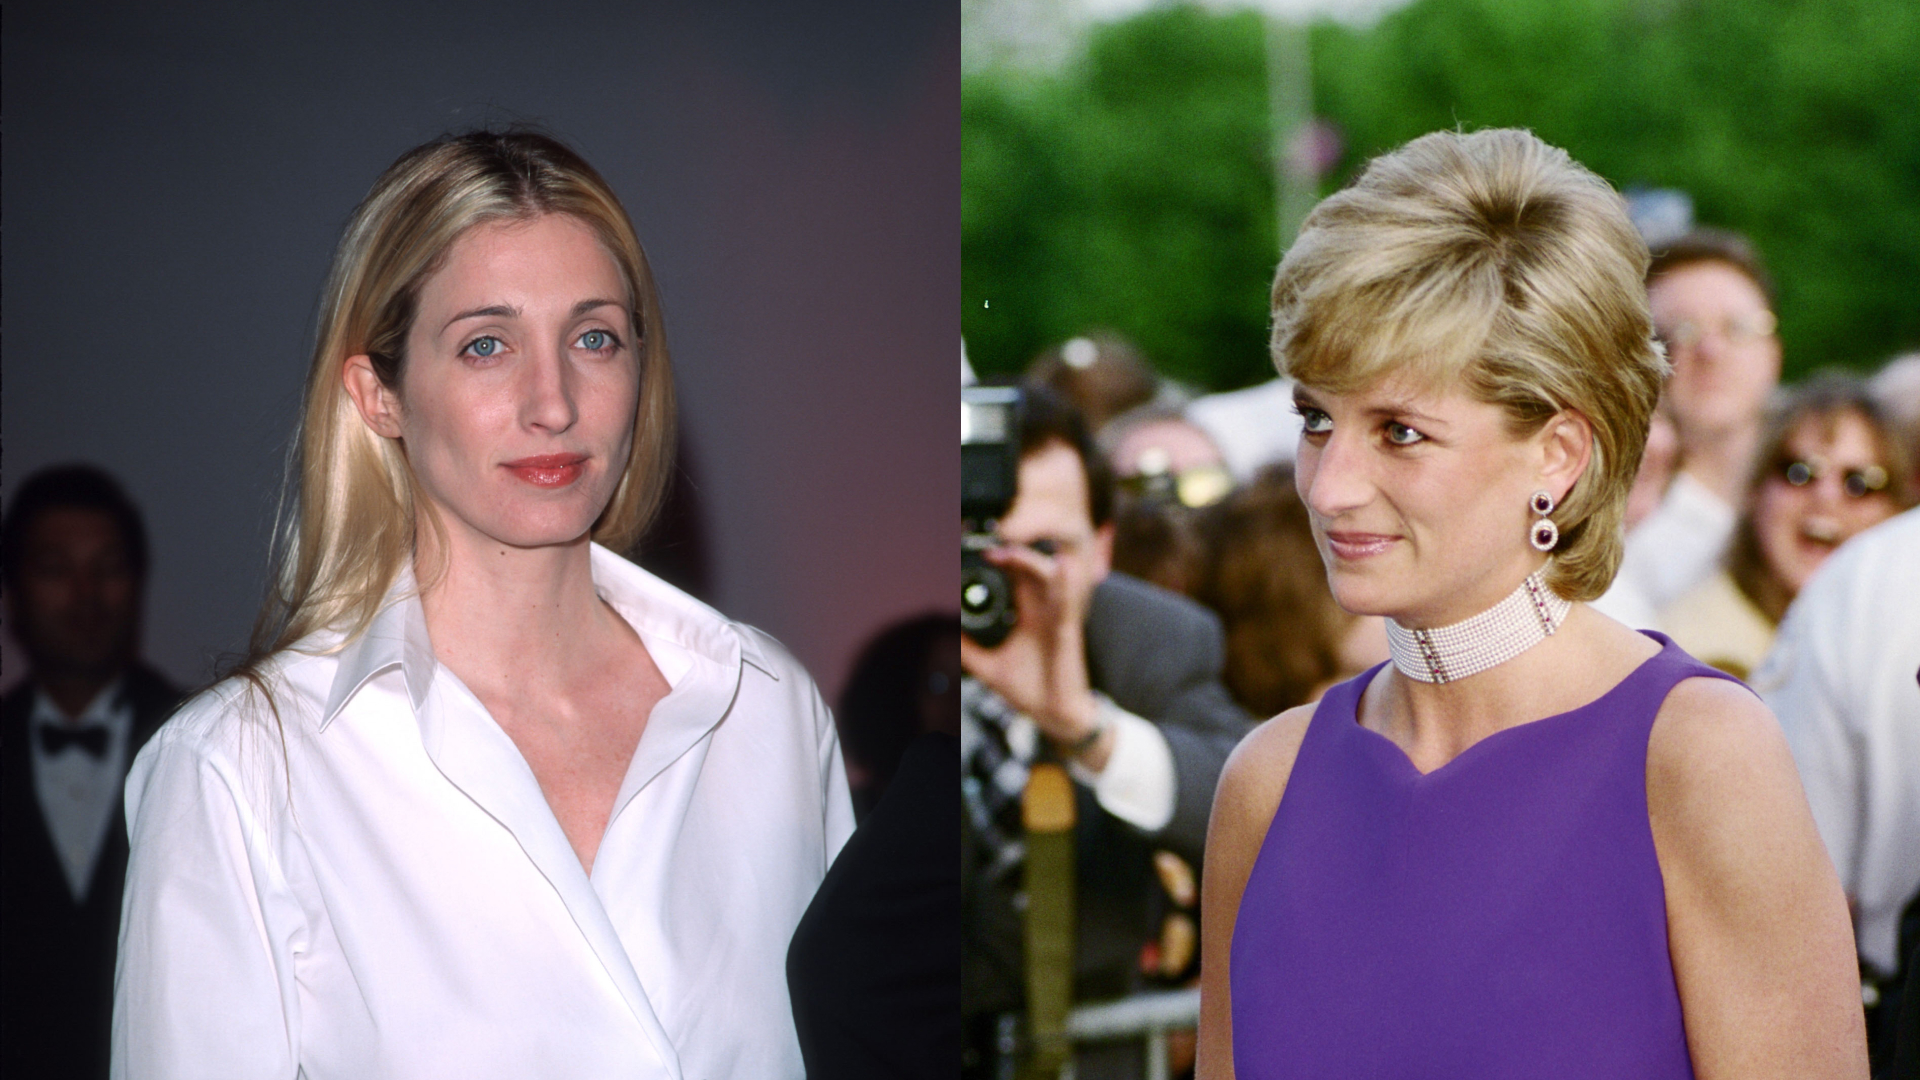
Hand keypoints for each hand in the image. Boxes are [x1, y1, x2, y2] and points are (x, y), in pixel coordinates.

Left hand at [959, 540, 1105, 757]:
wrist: (1057, 717)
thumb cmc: (1033, 691)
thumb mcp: (989, 668)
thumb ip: (967, 651)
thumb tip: (942, 639)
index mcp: (1028, 617)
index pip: (1015, 579)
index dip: (1001, 561)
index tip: (978, 550)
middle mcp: (1044, 613)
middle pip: (1030, 572)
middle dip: (1012, 554)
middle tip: (987, 547)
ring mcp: (1057, 620)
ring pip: (1049, 581)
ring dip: (1031, 562)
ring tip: (1011, 550)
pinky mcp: (1067, 633)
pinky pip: (1066, 605)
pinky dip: (1065, 585)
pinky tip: (1061, 566)